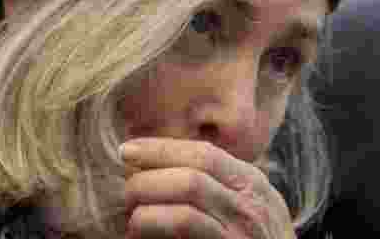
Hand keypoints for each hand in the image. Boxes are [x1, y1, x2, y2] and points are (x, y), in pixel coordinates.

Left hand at [120, 138, 296, 238]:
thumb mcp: (249, 208)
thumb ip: (217, 186)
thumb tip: (159, 167)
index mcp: (253, 184)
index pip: (203, 153)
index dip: (161, 149)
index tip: (127, 150)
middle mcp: (251, 205)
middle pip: (191, 175)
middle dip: (149, 178)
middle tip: (127, 192)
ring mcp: (241, 233)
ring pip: (186, 202)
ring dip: (148, 206)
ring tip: (132, 217)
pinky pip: (186, 227)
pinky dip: (155, 227)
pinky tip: (139, 234)